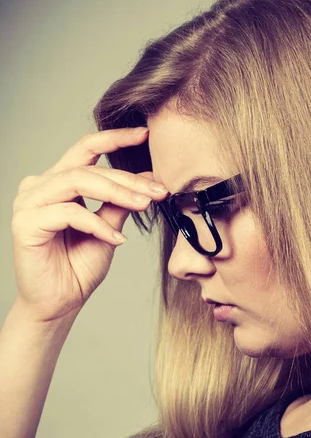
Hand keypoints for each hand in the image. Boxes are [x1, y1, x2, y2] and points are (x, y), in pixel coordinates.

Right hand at [11, 127, 167, 322]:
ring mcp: (29, 203)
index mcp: (57, 183)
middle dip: (127, 178)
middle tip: (158, 190)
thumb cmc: (78, 268)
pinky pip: (69, 212)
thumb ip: (119, 203)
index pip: (85, 149)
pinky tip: (116, 240)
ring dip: (116, 192)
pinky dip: (97, 224)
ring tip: (142, 206)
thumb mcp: (108, 229)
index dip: (114, 138)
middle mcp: (39, 187)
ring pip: (78, 182)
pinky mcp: (26, 223)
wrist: (59, 303)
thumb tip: (147, 180)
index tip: (146, 134)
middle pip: (87, 167)